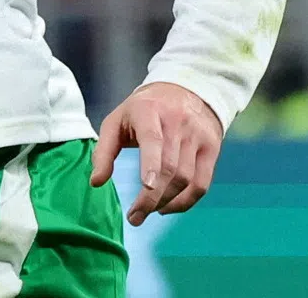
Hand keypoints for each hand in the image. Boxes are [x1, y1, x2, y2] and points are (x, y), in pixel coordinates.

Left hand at [90, 82, 222, 225]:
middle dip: (152, 197)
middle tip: (135, 217)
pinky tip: (168, 207)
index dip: (152, 164)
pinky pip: (202, 184)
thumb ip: (104, 150)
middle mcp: (177, 122)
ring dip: (166, 202)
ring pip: (186, 179)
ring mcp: (197, 136)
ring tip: (148, 210)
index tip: (145, 185)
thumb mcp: (117, 119)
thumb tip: (96, 182)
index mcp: (149, 110)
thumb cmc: (142, 110)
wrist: (184, 89)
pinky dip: (185, 202)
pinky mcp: (211, 149)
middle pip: (170, 167)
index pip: (153, 139)